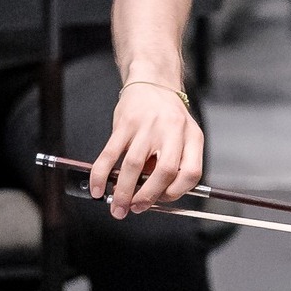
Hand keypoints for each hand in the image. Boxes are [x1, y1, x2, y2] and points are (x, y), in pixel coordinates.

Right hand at [89, 75, 204, 219]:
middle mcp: (173, 130)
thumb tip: (152, 198)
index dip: (177, 192)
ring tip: (117, 206)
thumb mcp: (182, 136)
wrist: (152, 81)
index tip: (162, 201)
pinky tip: (98, 188)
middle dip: (148, 197)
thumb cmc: (167, 116)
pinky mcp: (125, 122)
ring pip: (134, 166)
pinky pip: (110, 155)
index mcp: (192, 136)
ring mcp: (148, 125)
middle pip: (165, 172)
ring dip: (123, 192)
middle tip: (135, 209)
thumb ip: (173, 164)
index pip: (192, 172)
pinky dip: (101, 175)